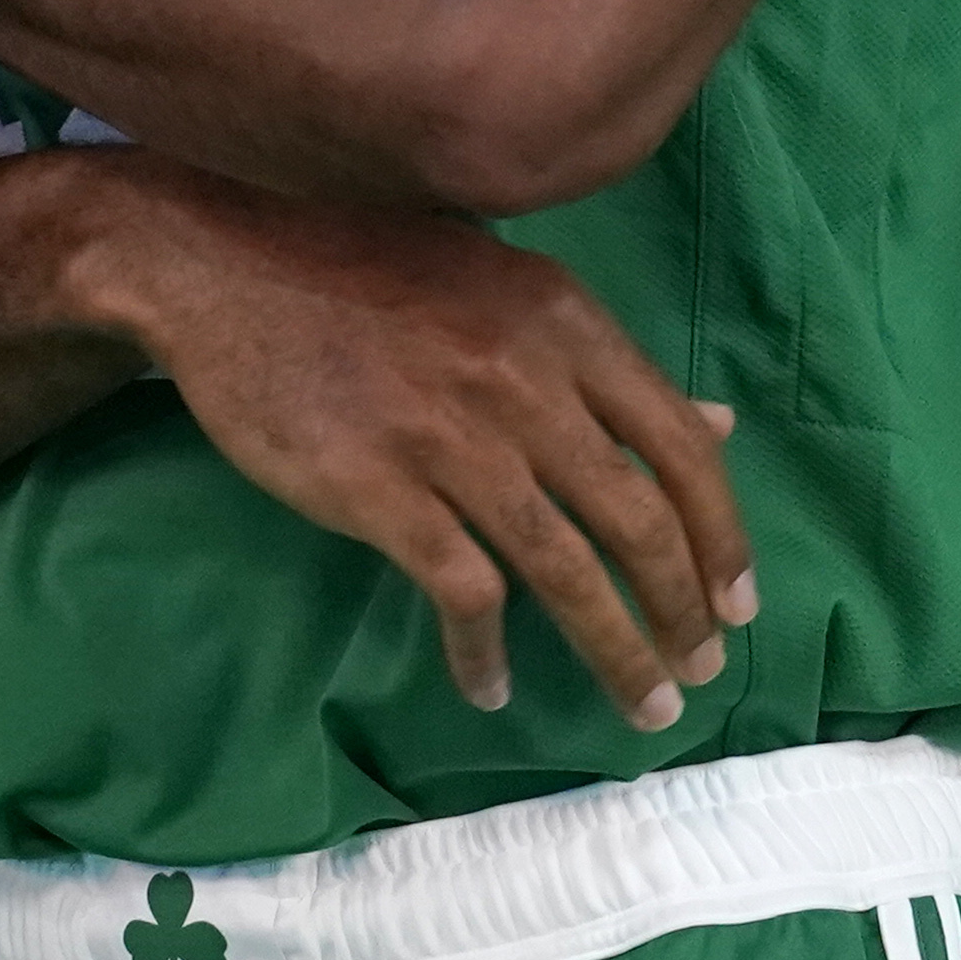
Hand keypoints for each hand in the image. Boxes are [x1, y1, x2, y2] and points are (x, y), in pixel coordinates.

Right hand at [82, 170, 754, 728]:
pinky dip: (484, 650)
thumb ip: (605, 365)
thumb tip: (718, 425)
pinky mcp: (379, 488)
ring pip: (566, 569)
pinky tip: (489, 684)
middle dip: (682, 610)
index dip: (723, 535)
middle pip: (637, 519)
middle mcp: (525, 382)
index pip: (681, 447)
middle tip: (698, 670)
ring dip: (616, 648)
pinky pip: (462, 591)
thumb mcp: (505, 287)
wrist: (223, 257)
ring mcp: (453, 439)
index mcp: (565, 325)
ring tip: (641, 702)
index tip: (738, 602)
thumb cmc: (367, 265)